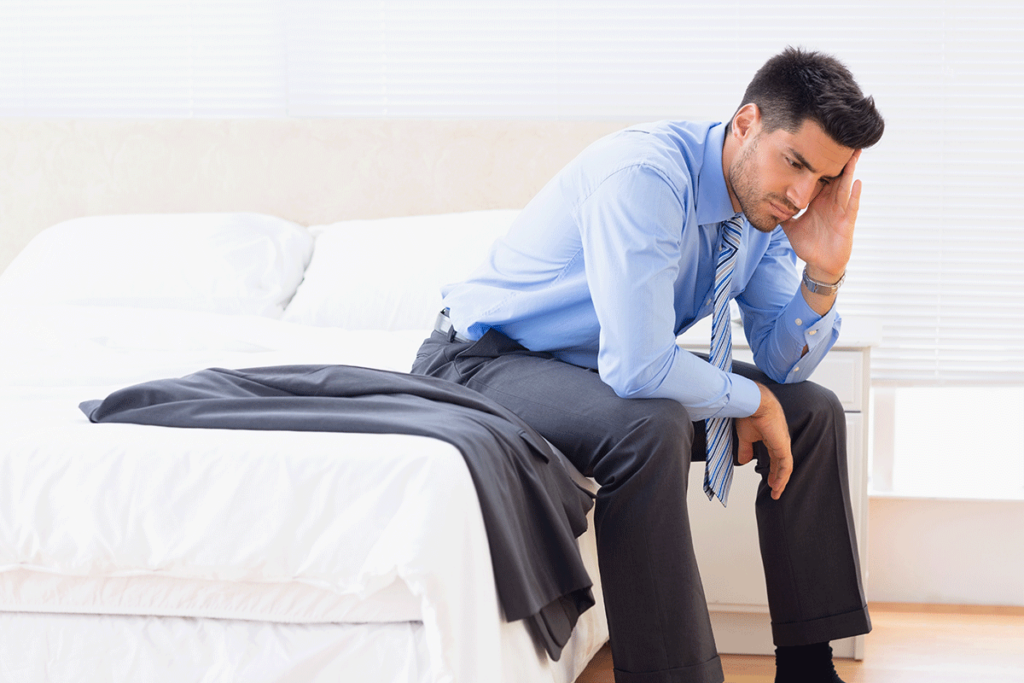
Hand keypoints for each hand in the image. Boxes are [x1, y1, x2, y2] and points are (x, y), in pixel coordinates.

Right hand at [735, 383, 791, 499]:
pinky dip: (782, 477)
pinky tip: (778, 485)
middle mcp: (780, 442)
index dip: (773, 471)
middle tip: (775, 490)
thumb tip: (742, 461)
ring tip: (776, 492)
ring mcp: (783, 444)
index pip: (775, 458)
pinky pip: (786, 465)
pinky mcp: (783, 446)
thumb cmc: (750, 413)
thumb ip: (745, 449)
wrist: (754, 403)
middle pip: (782, 465)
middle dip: (778, 478)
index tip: (769, 481)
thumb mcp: (745, 436)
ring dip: (781, 481)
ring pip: (785, 467)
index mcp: (772, 439)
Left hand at [781, 149, 861, 282]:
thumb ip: (781, 213)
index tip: (820, 144)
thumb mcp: (790, 226)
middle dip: (840, 160)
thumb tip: (764, 205)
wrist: (819, 263)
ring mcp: (840, 211)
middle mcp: (831, 202)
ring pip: (845, 187)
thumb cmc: (809, 244)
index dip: (821, 162)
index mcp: (819, 200)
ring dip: (849, 171)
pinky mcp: (846, 222)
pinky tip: (857, 182)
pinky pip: (851, 206)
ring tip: (853, 155)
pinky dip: (853, 195)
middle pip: (837, 176)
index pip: (821, 177)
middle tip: (843, 140)